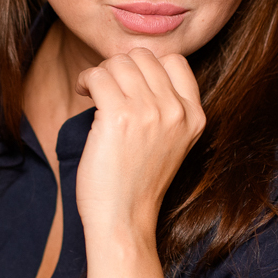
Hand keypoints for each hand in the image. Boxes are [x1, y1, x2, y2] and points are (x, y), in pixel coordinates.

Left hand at [73, 48, 204, 245]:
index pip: (175, 61)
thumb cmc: (137, 183)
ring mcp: (150, 112)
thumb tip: (134, 67)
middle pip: (143, 57)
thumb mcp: (169, 142)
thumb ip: (166, 107)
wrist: (123, 220)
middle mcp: (177, 111)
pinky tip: (82, 95)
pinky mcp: (119, 117)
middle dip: (118, 68)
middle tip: (104, 89)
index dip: (146, 66)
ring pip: (118, 62)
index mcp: (195, 116)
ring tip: (91, 92)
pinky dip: (85, 80)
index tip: (128, 84)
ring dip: (99, 73)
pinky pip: (97, 75)